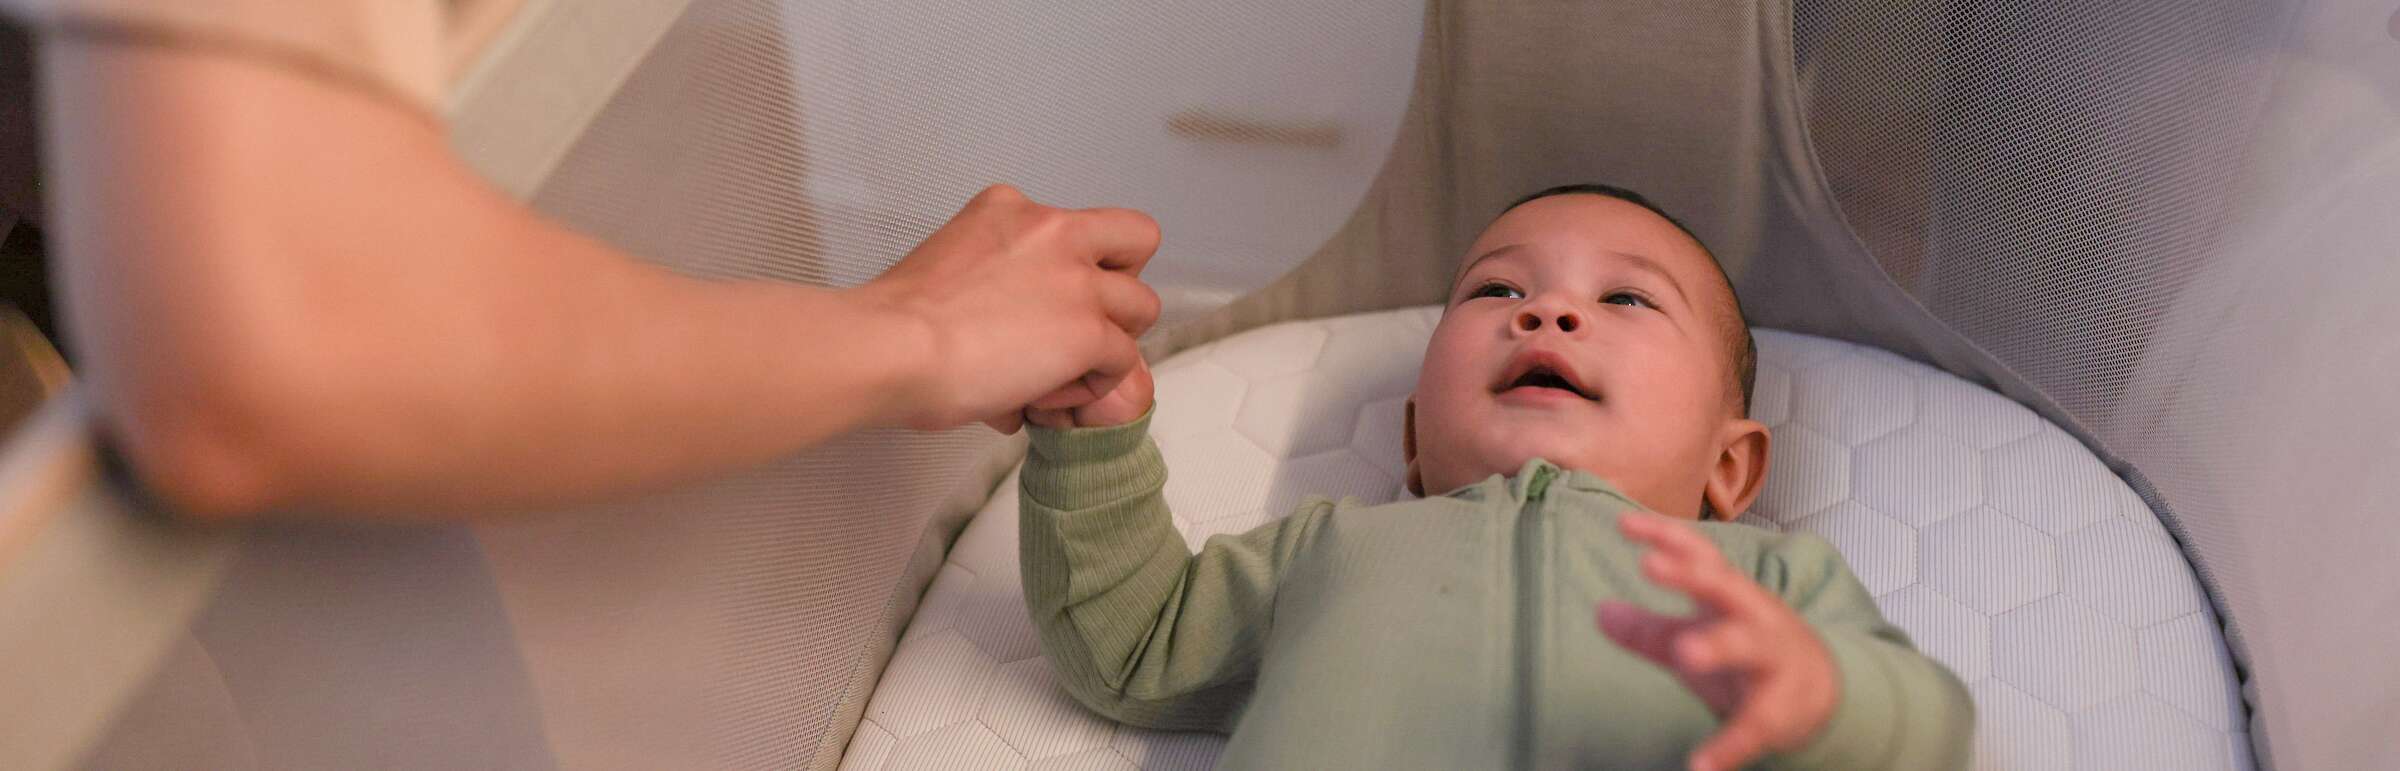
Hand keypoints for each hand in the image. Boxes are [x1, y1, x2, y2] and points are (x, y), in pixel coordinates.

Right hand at [857, 185, 1161, 432]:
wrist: (891, 347)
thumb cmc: (896, 323)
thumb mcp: (949, 265)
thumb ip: (993, 284)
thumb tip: (1008, 344)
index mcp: (1010, 209)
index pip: (1076, 225)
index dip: (1078, 264)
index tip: (1053, 298)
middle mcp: (1053, 230)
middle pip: (1136, 241)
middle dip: (1119, 286)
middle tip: (1083, 325)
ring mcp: (1076, 280)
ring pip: (1143, 306)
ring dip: (1114, 342)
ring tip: (1068, 373)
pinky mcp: (1088, 331)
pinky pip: (1122, 360)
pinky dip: (1097, 385)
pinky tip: (1052, 398)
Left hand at [1597, 512, 1838, 770]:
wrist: (1824, 693)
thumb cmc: (1749, 653)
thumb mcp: (1700, 636)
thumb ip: (1649, 629)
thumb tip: (1600, 612)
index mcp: (1732, 596)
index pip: (1699, 557)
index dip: (1664, 536)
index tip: (1624, 523)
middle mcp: (1755, 619)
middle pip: (1727, 588)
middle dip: (1692, 576)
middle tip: (1651, 566)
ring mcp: (1772, 661)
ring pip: (1748, 648)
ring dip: (1717, 646)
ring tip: (1683, 654)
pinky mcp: (1779, 711)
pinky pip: (1753, 727)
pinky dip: (1728, 747)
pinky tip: (1699, 766)